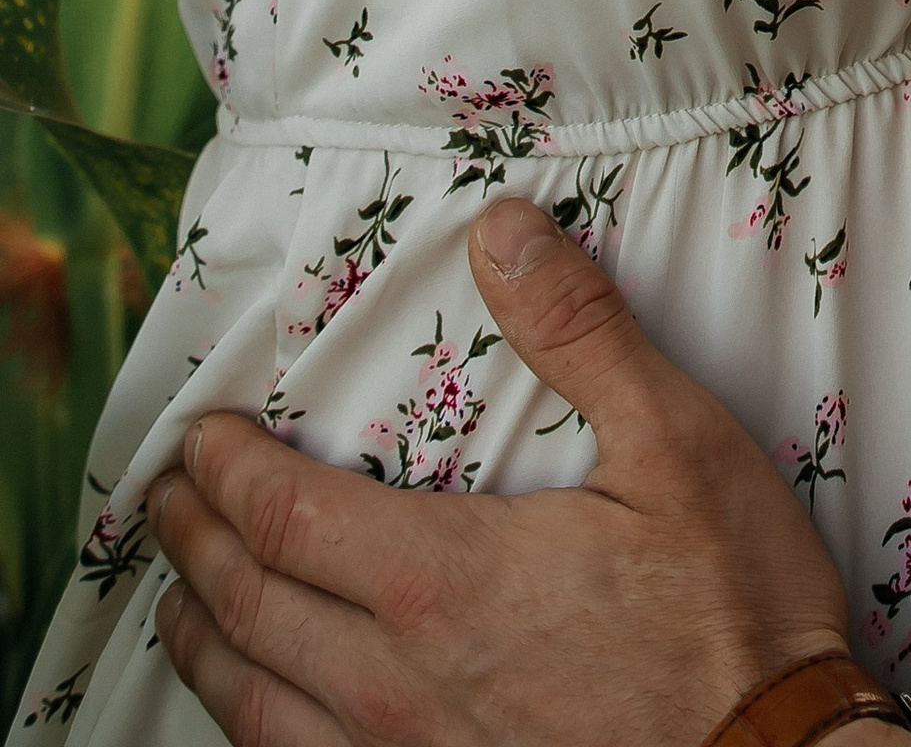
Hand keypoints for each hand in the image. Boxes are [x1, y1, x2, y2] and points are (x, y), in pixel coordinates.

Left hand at [147, 195, 859, 746]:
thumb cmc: (733, 614)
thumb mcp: (678, 443)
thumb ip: (582, 332)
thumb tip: (503, 231)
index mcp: (441, 582)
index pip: (284, 516)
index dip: (223, 470)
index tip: (196, 434)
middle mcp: (396, 684)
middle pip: (248, 608)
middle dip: (191, 544)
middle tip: (161, 500)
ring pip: (254, 708)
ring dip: (202, 643)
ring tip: (178, 604)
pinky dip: (254, 730)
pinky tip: (262, 713)